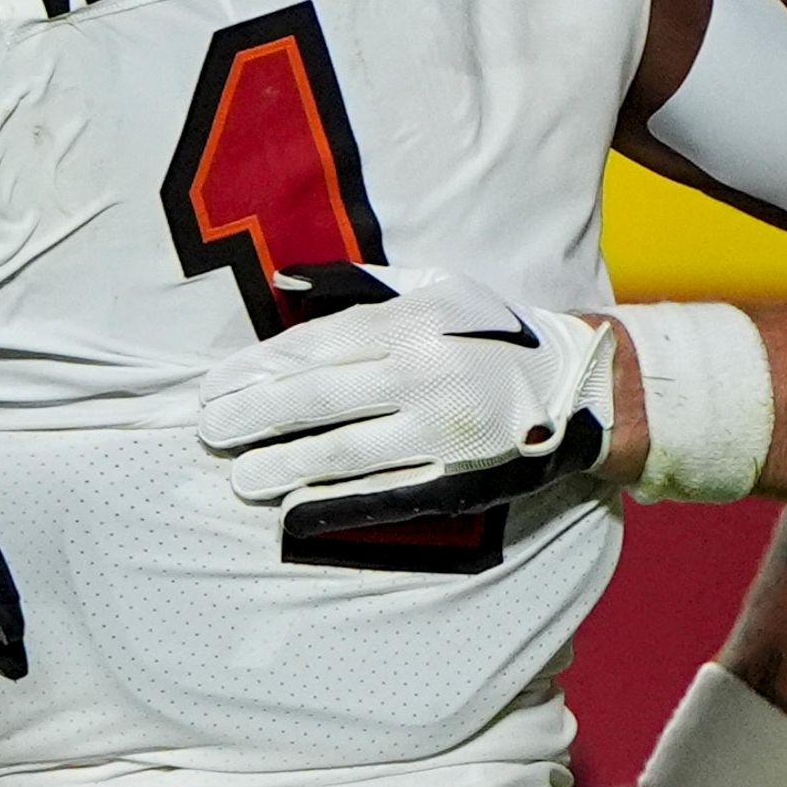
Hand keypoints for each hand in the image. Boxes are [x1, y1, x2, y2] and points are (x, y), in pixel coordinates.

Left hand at [194, 264, 614, 537]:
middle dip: (254, 417)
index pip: (314, 347)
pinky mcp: (455, 476)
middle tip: (210, 431)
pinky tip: (296, 505)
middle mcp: (421, 372)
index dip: (257, 370)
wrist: (576, 385)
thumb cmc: (493, 333)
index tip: (215, 387)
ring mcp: (438, 430)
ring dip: (283, 464)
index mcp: (412, 322)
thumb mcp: (437, 286)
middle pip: (317, 398)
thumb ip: (360, 285)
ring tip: (240, 474)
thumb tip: (285, 281)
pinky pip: (383, 491)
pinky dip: (335, 500)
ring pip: (343, 449)